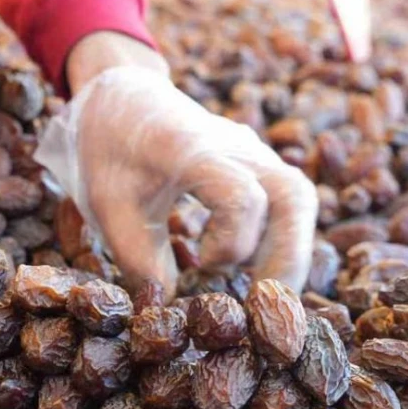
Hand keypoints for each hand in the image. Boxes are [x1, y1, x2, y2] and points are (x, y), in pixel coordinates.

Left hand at [38, 33, 317, 294]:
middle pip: (295, 196)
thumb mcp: (108, 207)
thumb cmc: (108, 150)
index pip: (243, 198)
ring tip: (261, 289)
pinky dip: (279, 236)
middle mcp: (236, 146)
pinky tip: (252, 265)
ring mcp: (253, 151)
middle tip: (265, 304)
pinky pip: (288, 199)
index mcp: (193, 150)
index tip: (203, 267)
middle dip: (288, 258)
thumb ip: (140, 259)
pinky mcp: (257, 162)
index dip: (233, 245)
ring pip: (299, 197)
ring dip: (288, 248)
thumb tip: (171, 311)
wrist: (121, 97)